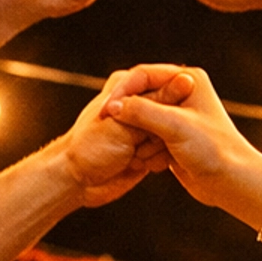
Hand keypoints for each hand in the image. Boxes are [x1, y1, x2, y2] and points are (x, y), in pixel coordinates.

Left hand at [61, 64, 194, 208]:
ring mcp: (141, 125)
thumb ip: (156, 104)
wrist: (76, 181)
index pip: (164, 79)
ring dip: (160, 146)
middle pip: (170, 106)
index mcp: (126, 84)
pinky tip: (145, 165)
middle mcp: (136, 102)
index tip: (178, 117)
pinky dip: (159, 158)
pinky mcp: (145, 145)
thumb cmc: (90, 149)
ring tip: (139, 155)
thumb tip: (185, 81)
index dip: (173, 99)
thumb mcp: (125, 125)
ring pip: (170, 130)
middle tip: (144, 141)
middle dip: (166, 127)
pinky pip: (164, 148)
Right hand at [101, 65, 261, 210]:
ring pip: (142, 121)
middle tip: (113, 133)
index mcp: (187, 79)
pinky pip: (148, 140)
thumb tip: (113, 105)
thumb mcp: (174, 127)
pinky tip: (158, 164)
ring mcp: (177, 116)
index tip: (104, 112)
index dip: (122, 93)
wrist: (231, 182)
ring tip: (150, 155)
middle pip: (140, 97)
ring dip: (141, 140)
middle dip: (130, 119)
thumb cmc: (212, 150)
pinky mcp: (173, 138)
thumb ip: (142, 112)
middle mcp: (182, 93)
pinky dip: (148, 151)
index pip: (143, 75)